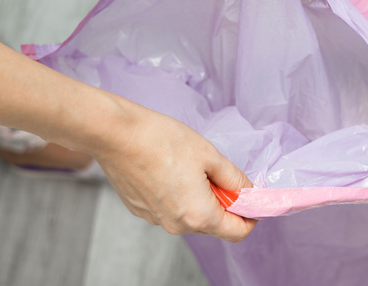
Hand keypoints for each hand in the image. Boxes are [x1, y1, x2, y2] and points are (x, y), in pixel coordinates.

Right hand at [0, 18, 256, 241]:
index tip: (250, 199)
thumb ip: (234, 178)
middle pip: (213, 225)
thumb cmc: (162, 141)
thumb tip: (247, 190)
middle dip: (223, 203)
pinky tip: (171, 169)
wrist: (117, 134)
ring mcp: (156, 219)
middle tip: (220, 174)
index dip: (250, 216)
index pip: (237, 233)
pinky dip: (178, 194)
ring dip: (200, 198)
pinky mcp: (140, 209)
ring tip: (192, 167)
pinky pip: (170, 208)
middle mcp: (176, 225)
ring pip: (190, 215)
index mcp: (198, 215)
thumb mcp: (210, 155)